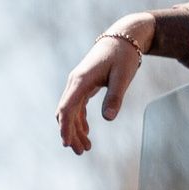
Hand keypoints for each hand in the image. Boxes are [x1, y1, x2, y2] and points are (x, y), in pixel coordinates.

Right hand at [56, 14, 152, 154]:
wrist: (123, 37)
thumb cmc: (123, 55)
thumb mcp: (123, 76)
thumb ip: (115, 97)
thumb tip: (108, 119)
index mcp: (81, 81)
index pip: (67, 108)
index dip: (65, 127)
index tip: (66, 144)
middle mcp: (75, 83)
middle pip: (66, 113)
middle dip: (70, 133)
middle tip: (81, 152)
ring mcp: (78, 84)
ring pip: (70, 112)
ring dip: (75, 130)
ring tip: (85, 148)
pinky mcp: (84, 85)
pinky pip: (77, 107)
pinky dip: (80, 121)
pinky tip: (87, 133)